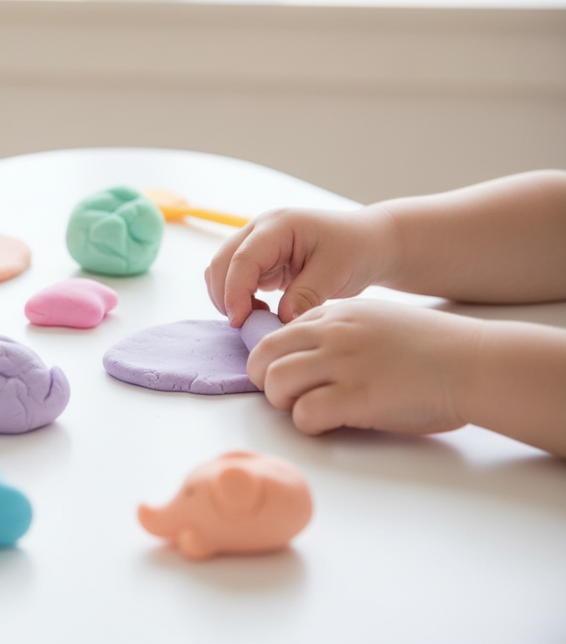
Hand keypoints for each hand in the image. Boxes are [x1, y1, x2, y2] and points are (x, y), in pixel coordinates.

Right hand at [205, 206, 396, 327]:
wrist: (368, 243)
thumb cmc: (356, 250)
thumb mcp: (335, 272)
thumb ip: (306, 295)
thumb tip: (281, 320)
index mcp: (278, 226)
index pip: (243, 258)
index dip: (235, 291)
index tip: (239, 321)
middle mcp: (260, 231)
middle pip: (222, 262)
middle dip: (225, 296)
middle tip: (244, 326)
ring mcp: (257, 244)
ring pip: (221, 271)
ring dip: (228, 297)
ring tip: (257, 317)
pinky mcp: (260, 261)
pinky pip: (234, 279)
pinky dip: (238, 298)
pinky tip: (260, 311)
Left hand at [247, 300, 480, 436]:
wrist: (474, 362)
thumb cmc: (432, 348)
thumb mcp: (377, 320)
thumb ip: (340, 330)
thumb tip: (308, 353)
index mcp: (336, 315)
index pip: (278, 333)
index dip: (274, 359)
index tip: (286, 374)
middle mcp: (332, 334)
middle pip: (263, 355)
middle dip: (265, 380)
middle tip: (284, 396)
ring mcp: (342, 364)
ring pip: (276, 382)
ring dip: (283, 403)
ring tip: (306, 410)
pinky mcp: (356, 397)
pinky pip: (304, 414)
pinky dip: (308, 424)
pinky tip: (328, 423)